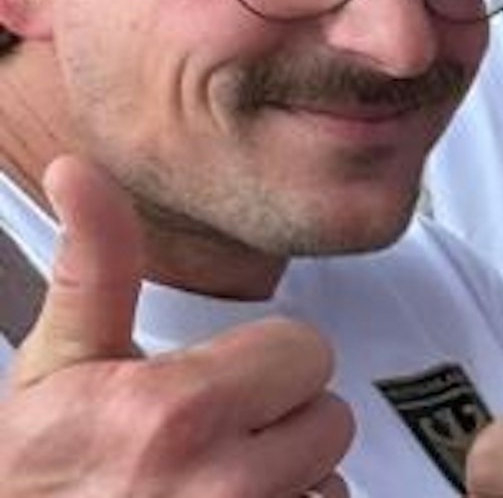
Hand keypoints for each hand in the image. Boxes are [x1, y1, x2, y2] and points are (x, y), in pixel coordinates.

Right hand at [1, 155, 353, 495]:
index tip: (202, 388)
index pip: (304, 351)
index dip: (257, 364)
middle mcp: (222, 484)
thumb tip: (76, 170)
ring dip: (286, 479)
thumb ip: (96, 265)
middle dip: (276, 421)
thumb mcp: (60, 365)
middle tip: (206, 440)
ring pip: (328, 477)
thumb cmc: (40, 475)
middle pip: (328, 417)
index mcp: (175, 414)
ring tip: (212, 486)